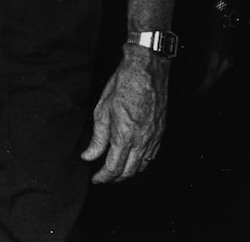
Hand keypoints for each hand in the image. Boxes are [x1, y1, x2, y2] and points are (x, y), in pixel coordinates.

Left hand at [82, 46, 168, 182]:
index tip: (95, 178)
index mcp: (125, 136)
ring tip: (117, 170)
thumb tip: (88, 156)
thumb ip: (97, 137)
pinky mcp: (160, 132)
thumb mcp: (102, 109)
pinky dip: (141, 163)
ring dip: (129, 172)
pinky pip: (152, 156)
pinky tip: (133, 159)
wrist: (146, 70)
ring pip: (142, 166)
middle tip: (104, 177)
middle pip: (129, 172)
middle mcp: (142, 141)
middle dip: (115, 179)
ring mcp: (153, 138)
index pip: (113, 168)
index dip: (103, 177)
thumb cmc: (123, 85)